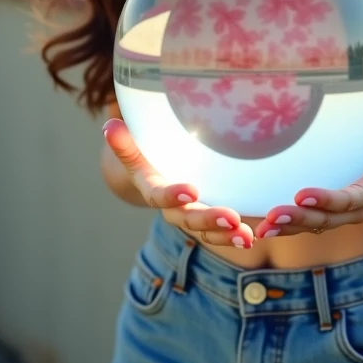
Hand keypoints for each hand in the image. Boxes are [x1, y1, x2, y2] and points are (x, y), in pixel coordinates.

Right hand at [102, 118, 254, 248]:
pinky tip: (253, 236)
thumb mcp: (135, 148)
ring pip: (206, 231)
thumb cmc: (147, 154)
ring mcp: (191, 214)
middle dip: (208, 220)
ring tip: (246, 235)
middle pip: (187, 218)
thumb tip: (110, 126)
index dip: (172, 195)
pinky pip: (221, 231)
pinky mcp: (210, 217)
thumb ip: (125, 142)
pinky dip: (236, 235)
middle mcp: (172, 207)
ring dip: (226, 235)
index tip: (191, 190)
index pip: (158, 195)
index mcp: (152, 187)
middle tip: (231, 219)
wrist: (155, 173)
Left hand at [254, 108, 362, 238]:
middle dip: (300, 219)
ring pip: (311, 226)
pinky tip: (258, 226)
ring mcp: (336, 214)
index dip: (328, 200)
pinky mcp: (321, 213)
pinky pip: (301, 224)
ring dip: (287, 228)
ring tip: (262, 227)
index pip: (349, 200)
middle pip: (326, 220)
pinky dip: (282, 227)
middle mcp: (354, 209)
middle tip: (274, 215)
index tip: (302, 193)